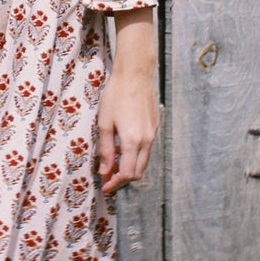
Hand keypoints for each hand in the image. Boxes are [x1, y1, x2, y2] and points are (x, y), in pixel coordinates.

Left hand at [97, 7, 159, 195]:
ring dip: (130, 168)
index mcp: (133, 141)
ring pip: (144, 161)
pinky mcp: (155, 126)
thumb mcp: (104, 123)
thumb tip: (105, 171)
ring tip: (113, 165)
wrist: (136, 74)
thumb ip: (106, 150)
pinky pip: (147, 148)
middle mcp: (146, 140)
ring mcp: (153, 133)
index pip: (127, 174)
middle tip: (107, 179)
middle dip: (123, 179)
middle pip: (138, 172)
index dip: (115, 183)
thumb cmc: (116, 95)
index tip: (104, 186)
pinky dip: (136, 156)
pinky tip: (124, 149)